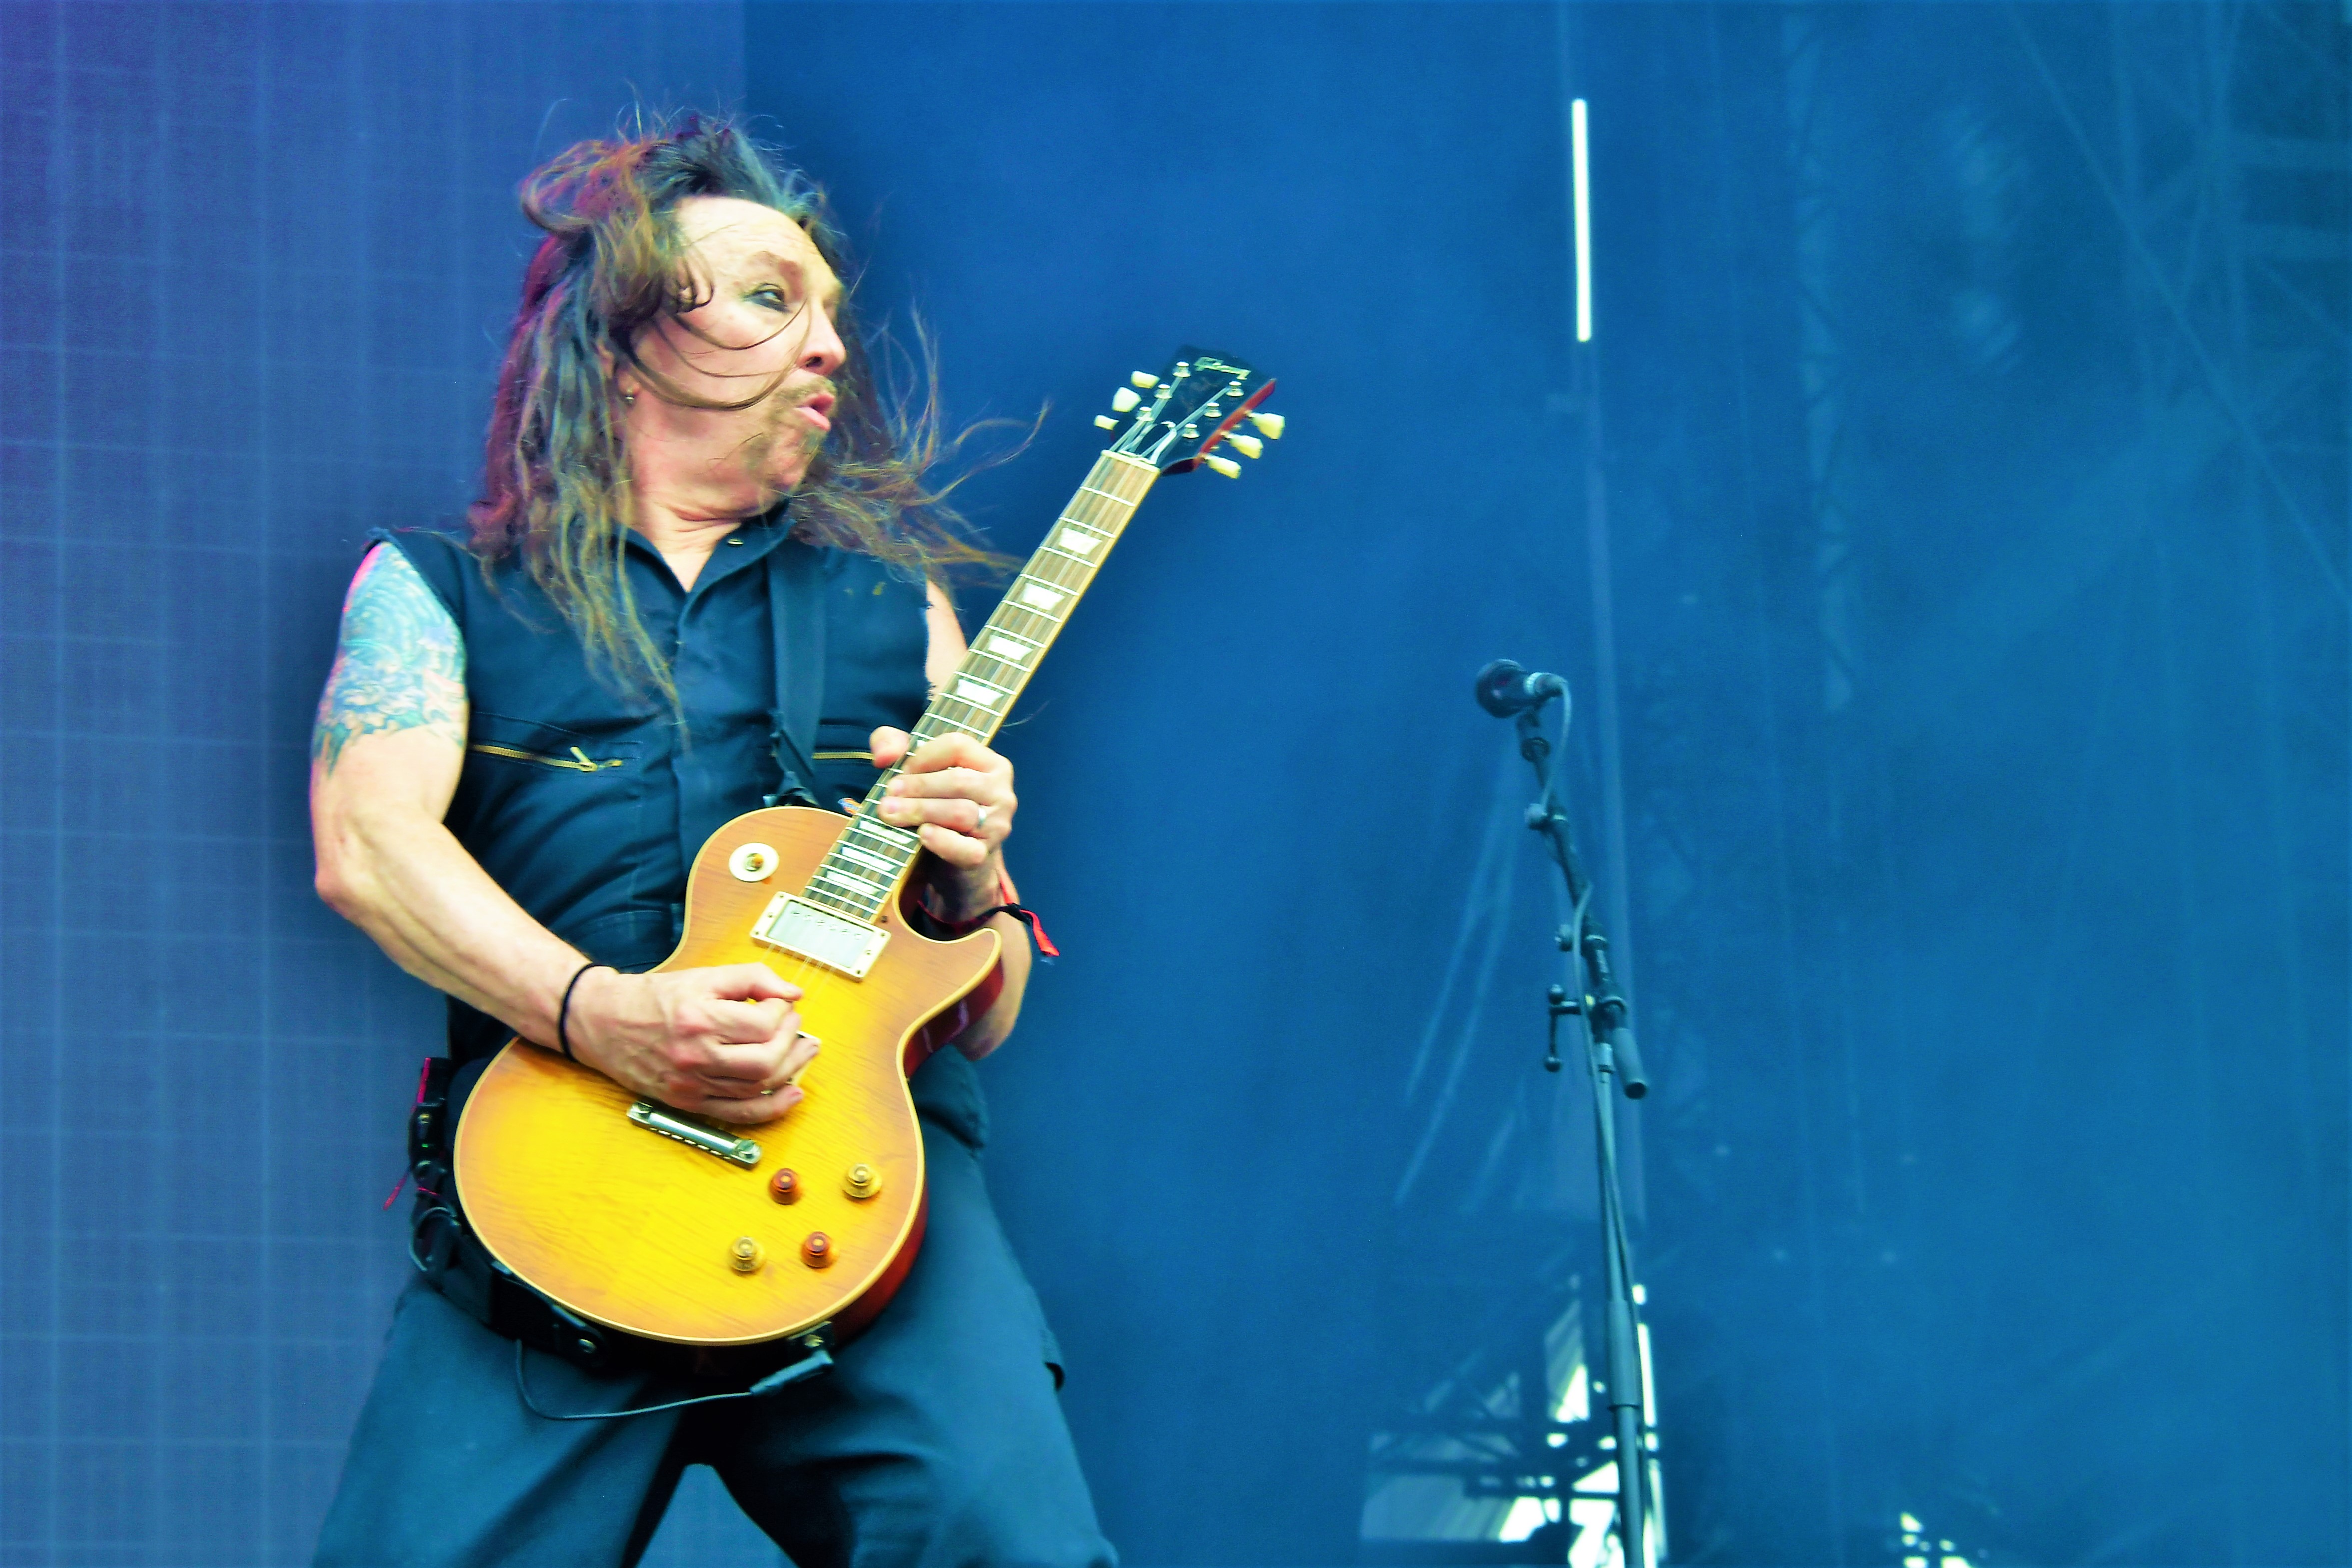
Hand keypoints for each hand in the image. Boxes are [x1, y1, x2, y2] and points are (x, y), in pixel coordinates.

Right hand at [564, 964, 820, 1125]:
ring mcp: (691, 1084)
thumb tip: (794, 993)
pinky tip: (792, 1094)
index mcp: (698, 1019)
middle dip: (791, 1042)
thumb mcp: (702, 975)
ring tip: (802, 1051)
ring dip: (789, 1070)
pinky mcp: (688, 1102)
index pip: (762, 1023)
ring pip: (756, 1088)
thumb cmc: (652, 998)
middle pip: (764, 1061)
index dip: (782, 1012)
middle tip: (795, 1026)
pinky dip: (771, 1108)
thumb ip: (752, 978)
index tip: (780, 1004)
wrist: (601, 1022)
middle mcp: (694, 1056)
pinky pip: (738, 1114)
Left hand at [870, 726, 1013, 917]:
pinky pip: (966, 849)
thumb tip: (884, 755)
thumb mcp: (916, 769)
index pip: (957, 745)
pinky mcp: (985, 855)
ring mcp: (998, 825)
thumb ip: (893, 744)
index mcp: (990, 763)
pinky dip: (942, 841)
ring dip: (920, 811)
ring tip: (891, 814)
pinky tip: (922, 834)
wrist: (956, 861)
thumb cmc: (936, 806)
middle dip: (917, 787)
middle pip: (958, 781)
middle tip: (887, 796)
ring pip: (960, 812)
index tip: (900, 772)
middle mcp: (1001, 791)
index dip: (922, 757)